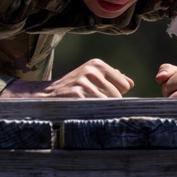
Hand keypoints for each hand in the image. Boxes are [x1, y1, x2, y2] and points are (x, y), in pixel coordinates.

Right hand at [1, 59, 133, 97]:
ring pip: (109, 103)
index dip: (116, 93)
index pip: (125, 85)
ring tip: (87, 105)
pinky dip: (95, 112)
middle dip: (109, 102)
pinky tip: (84, 110)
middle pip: (118, 95)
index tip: (102, 94)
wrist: (46, 94)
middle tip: (93, 102)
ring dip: (101, 108)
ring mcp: (84, 83)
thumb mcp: (91, 76)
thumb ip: (112, 77)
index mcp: (97, 64)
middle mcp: (92, 71)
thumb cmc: (73, 86)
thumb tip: (130, 82)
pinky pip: (97, 108)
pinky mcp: (77, 95)